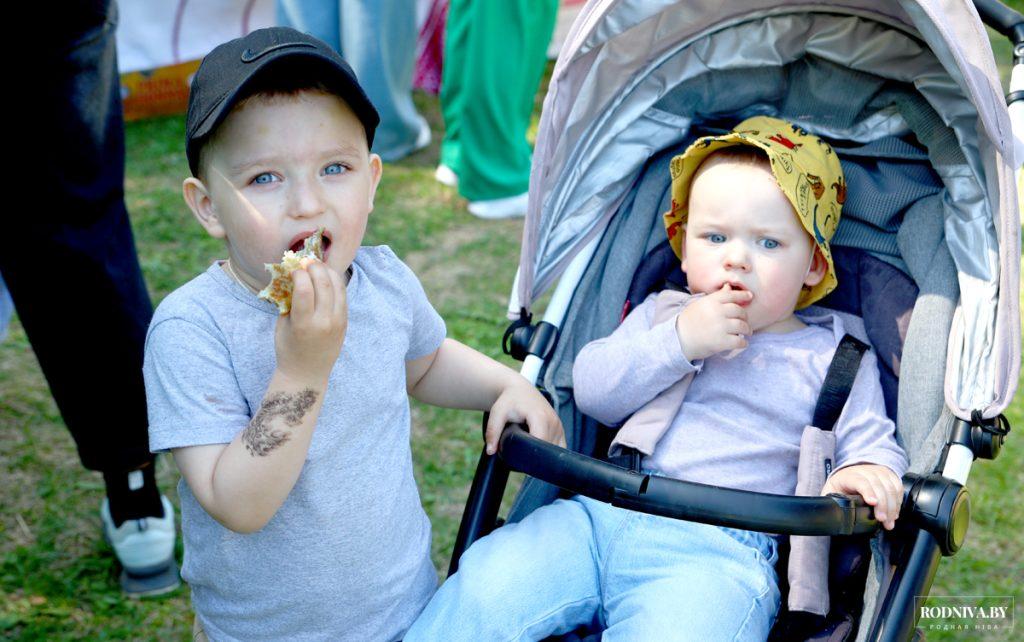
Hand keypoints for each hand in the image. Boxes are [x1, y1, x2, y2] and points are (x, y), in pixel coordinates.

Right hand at [274, 261, 347, 382]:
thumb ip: (288, 300)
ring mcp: (338, 322)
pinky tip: (326, 277)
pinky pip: (343, 296)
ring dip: (328, 271)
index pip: (304, 289)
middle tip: (306, 260)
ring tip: (317, 265)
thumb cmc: (288, 348)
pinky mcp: (345, 322)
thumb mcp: (282, 324)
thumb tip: (293, 274)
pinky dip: (335, 283)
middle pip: (324, 284)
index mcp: (303, 324)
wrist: (307, 373)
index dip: (298, 273)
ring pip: (338, 287)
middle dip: (315, 267)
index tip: (293, 269)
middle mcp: (324, 322)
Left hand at [484, 378, 564, 454]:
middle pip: (549, 449)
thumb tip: (490, 451)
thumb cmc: (508, 401)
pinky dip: (552, 452)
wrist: (520, 389)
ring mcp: (559, 426)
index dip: (531, 454)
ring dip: (544, 455)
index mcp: (540, 417)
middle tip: (522, 460)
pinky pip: (561, 446)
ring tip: (529, 455)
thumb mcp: (497, 413)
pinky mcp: (560, 429)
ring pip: (556, 450)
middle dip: (536, 457)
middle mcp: (553, 421)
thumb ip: (492, 431)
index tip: (519, 459)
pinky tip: (540, 453)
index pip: (540, 442)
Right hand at [675, 284, 751, 360]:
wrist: (678, 339)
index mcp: (711, 301)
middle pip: (740, 311)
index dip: (743, 295)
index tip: (750, 296)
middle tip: (745, 321)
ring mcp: (720, 327)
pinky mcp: (721, 342)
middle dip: (745, 317)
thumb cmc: (689, 321)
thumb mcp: (700, 304)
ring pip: (743, 326)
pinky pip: (740, 341)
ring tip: (746, 333)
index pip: (732, 295)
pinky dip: (743, 343)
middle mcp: (717, 312)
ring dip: (746, 330)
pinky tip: (742, 343)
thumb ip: (716, 297)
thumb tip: (729, 286)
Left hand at [821, 464, 902, 529]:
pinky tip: (895, 513)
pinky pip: (897, 487)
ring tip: (890, 522)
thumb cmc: (840, 487)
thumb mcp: (831, 493)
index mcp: (848, 475)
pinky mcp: (888, 475)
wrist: (850, 473)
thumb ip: (830, 502)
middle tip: (883, 520)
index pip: (860, 481)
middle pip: (878, 485)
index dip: (867, 491)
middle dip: (883, 505)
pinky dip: (898, 501)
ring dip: (893, 506)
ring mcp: (878, 471)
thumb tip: (829, 515)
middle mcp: (864, 471)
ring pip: (890, 487)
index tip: (872, 503)